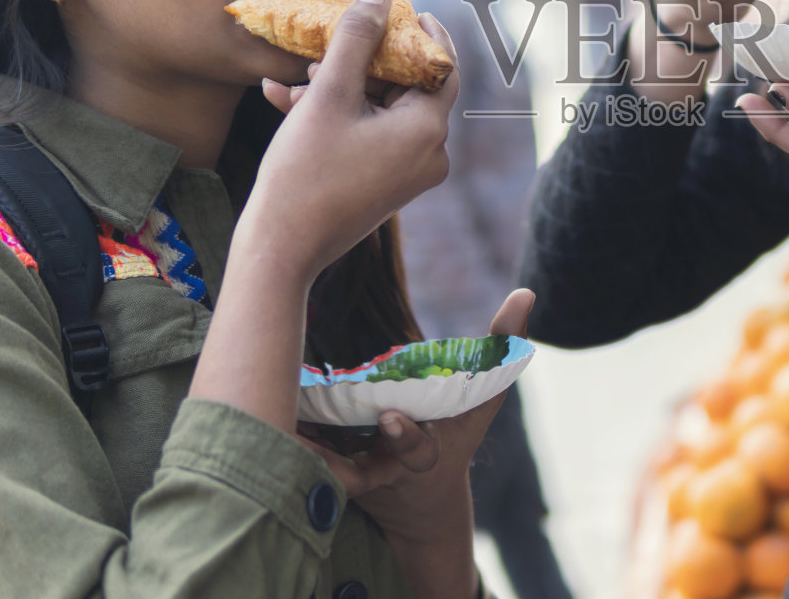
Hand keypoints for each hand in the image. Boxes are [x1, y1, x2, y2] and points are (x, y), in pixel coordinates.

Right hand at [241, 0, 458, 285]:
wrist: (280, 249)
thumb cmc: (305, 171)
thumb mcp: (328, 94)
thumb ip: (357, 37)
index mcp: (427, 130)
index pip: (444, 65)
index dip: (423, 32)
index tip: (400, 7)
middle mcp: (429, 154)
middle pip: (407, 87)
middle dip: (362, 62)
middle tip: (326, 46)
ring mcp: (408, 174)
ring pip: (380, 110)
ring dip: (338, 89)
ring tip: (292, 79)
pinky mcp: (385, 186)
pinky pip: (369, 136)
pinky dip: (337, 117)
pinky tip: (284, 101)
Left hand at [302, 289, 535, 545]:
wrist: (420, 497)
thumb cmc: (456, 432)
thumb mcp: (484, 394)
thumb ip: (503, 346)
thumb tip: (525, 293)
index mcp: (427, 452)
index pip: (415, 448)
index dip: (402, 436)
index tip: (389, 417)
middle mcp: (388, 470)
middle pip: (361, 466)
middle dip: (336, 449)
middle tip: (305, 425)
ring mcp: (356, 476)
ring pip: (324, 465)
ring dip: (301, 444)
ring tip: (278, 414)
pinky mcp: (329, 473)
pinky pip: (305, 457)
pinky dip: (287, 438)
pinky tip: (263, 410)